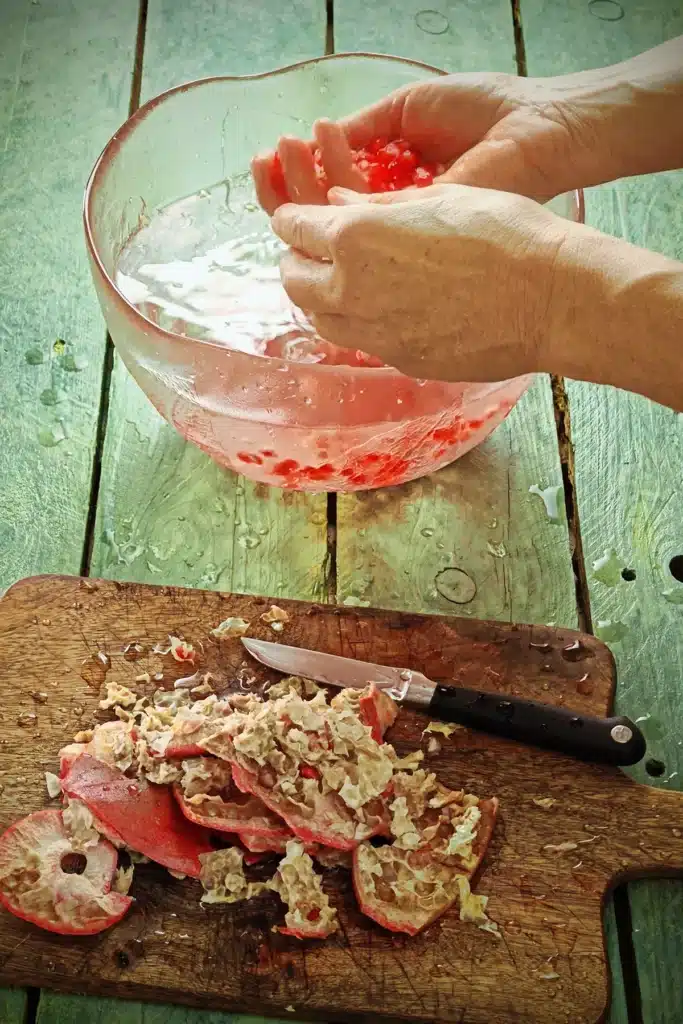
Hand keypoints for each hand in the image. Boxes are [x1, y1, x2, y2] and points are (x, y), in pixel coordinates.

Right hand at [252, 73, 592, 213]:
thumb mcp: (406, 110)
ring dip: (302, 188)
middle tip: (265, 157)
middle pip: (326, 218)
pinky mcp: (416, 234)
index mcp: (392, 189)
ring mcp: (403, 232)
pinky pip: (362, 221)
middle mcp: (394, 218)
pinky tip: (313, 158)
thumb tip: (317, 148)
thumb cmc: (482, 110)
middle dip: (290, 187)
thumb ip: (363, 131)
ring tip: (280, 152)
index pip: (332, 194)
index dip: (300, 176)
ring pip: (336, 226)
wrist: (532, 125)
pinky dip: (332, 188)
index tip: (275, 151)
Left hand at [271, 184, 572, 383]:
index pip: (294, 227)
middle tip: (311, 252)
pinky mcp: (398, 360)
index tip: (297, 216)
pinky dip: (354, 323)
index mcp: (354, 237)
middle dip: (296, 261)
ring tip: (338, 283)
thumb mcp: (439, 198)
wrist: (550, 300)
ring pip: (319, 318)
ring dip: (319, 298)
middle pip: (294, 280)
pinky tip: (376, 309)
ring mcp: (373, 333)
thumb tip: (338, 205)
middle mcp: (351, 290)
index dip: (292, 217)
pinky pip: (358, 341)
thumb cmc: (506, 234)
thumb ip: (379, 206)